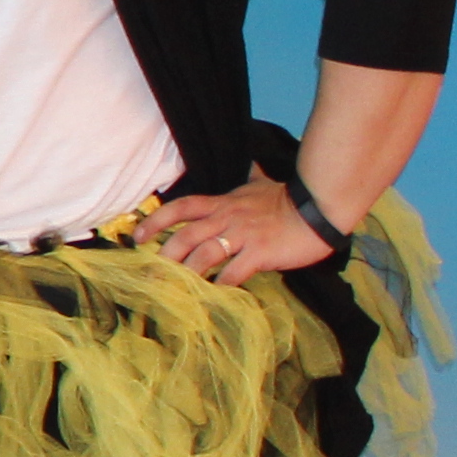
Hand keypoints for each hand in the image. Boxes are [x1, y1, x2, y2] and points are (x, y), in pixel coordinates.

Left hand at [142, 174, 329, 282]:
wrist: (318, 209)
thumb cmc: (287, 200)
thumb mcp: (260, 185)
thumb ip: (250, 179)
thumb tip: (251, 164)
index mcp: (222, 204)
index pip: (181, 207)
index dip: (156, 220)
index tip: (138, 235)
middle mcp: (227, 218)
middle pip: (185, 236)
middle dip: (165, 255)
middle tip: (152, 271)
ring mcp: (243, 236)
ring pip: (205, 255)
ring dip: (188, 273)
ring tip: (178, 288)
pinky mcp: (260, 253)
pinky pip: (234, 271)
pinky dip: (221, 283)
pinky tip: (215, 292)